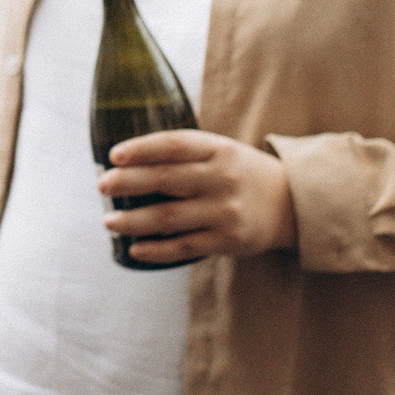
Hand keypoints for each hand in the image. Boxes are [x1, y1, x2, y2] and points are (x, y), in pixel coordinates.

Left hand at [97, 129, 296, 265]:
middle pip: (166, 179)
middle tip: (102, 185)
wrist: (292, 204)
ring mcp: (225, 210)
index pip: (174, 145)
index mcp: (218, 149)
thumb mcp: (221, 151)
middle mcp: (221, 178)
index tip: (114, 155)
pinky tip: (136, 248)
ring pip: (170, 216)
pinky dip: (157, 249)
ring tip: (109, 221)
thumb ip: (184, 154)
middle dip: (128, 183)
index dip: (141, 148)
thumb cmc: (241, 174)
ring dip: (134, 220)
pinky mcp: (227, 240)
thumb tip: (127, 161)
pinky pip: (184, 246)